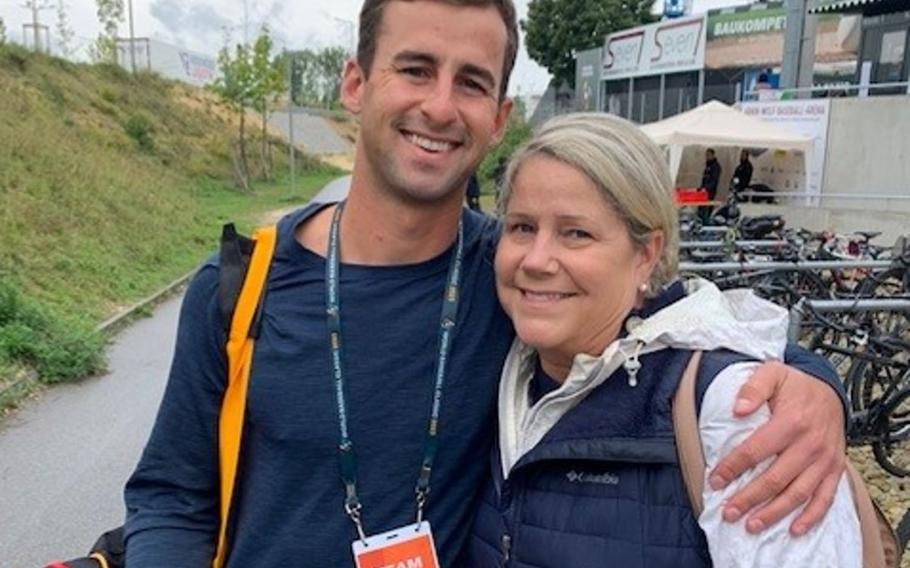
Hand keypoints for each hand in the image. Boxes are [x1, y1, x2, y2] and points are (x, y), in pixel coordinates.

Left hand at [708, 361, 844, 535]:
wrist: (831, 389)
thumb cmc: (796, 385)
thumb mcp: (772, 373)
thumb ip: (753, 388)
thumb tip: (738, 409)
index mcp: (791, 422)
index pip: (755, 450)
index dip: (733, 467)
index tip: (715, 481)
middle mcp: (810, 444)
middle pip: (775, 478)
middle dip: (749, 498)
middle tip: (728, 512)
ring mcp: (824, 460)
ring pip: (798, 493)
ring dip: (774, 513)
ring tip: (752, 525)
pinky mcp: (835, 469)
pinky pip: (825, 497)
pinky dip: (811, 516)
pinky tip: (794, 529)